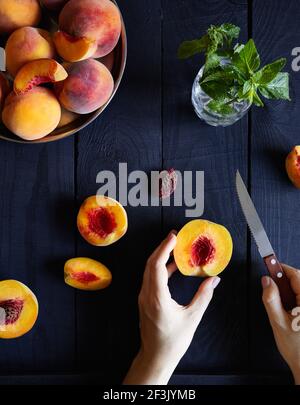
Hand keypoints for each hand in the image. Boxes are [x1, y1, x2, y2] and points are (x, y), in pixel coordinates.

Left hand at [123, 231, 220, 384]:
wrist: (156, 356)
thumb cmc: (172, 341)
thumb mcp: (192, 318)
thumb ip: (204, 296)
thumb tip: (214, 280)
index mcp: (157, 297)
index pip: (157, 265)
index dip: (165, 249)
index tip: (173, 237)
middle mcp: (147, 294)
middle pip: (150, 263)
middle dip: (162, 247)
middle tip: (175, 237)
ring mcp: (144, 297)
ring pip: (149, 269)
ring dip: (161, 256)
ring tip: (175, 248)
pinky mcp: (145, 300)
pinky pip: (151, 277)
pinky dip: (160, 268)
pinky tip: (173, 267)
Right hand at [262, 264, 299, 384]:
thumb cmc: (296, 349)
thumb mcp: (278, 322)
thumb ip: (271, 299)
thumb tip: (266, 281)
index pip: (296, 275)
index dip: (281, 268)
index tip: (269, 263)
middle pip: (298, 280)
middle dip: (283, 280)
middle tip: (271, 288)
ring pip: (299, 289)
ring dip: (287, 290)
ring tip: (281, 305)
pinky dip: (292, 298)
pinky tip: (288, 310)